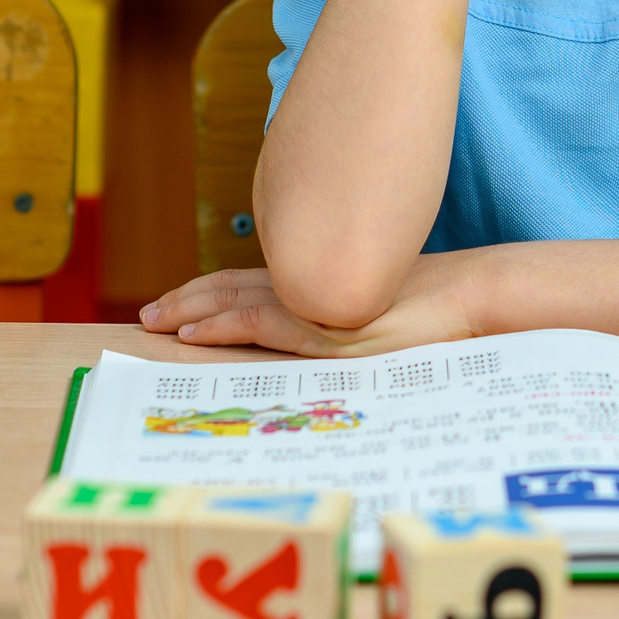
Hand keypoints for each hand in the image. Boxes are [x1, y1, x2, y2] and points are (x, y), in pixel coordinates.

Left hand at [139, 251, 485, 357]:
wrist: (470, 297)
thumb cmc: (436, 308)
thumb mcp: (379, 312)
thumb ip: (343, 314)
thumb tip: (324, 332)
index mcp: (319, 282)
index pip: (249, 282)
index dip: (209, 291)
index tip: (179, 304)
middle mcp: (308, 286)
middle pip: (230, 287)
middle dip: (186, 300)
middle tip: (148, 313)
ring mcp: (314, 305)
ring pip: (234, 302)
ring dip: (188, 312)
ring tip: (154, 322)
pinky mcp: (323, 328)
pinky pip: (258, 325)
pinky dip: (220, 328)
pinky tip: (193, 336)